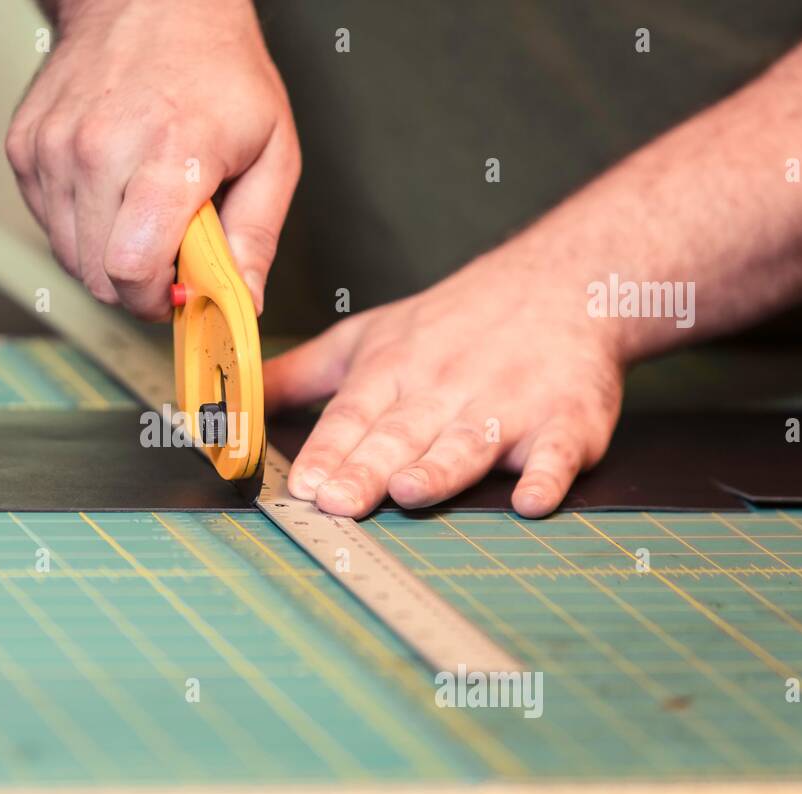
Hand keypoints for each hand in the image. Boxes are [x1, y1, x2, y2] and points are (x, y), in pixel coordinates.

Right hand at [5, 0, 298, 319]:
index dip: (157, 299)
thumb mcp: (272, 149)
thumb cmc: (217, 68)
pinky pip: (47, 223)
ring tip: (141, 209)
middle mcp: (99, 148)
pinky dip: (79, 222)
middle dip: (136, 283)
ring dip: (106, 253)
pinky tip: (111, 187)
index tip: (178, 289)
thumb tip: (242, 300)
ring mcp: (54, 147)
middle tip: (167, 249)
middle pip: (98, 276)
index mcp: (168, 152)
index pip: (132, 270)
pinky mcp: (26, 147)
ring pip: (69, 256)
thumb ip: (257, 234)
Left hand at [264, 254, 625, 517]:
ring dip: (441, 467)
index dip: (327, 451)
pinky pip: (558, 453)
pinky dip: (547, 475)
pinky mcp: (567, 421)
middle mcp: (446, 388)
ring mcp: (509, 405)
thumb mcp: (369, 335)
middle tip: (339, 502)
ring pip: (468, 443)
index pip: (352, 415)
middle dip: (367, 468)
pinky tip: (531, 499)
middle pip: (401, 434)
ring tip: (411, 491)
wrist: (564, 283)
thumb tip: (233, 400)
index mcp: (394, 370)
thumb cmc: (456, 320)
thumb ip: (302, 375)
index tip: (303, 485)